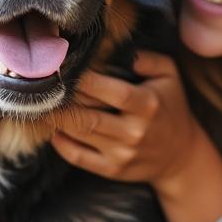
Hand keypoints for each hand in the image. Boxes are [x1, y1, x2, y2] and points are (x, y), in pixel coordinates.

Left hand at [52, 51, 209, 190]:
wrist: (180, 156)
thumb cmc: (170, 108)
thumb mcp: (170, 77)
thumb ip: (149, 59)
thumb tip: (125, 52)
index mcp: (147, 105)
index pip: (111, 91)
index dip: (85, 80)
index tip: (65, 68)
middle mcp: (133, 131)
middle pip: (88, 115)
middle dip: (63, 101)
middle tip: (42, 86)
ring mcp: (121, 153)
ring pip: (80, 133)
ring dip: (57, 118)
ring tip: (41, 103)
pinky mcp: (112, 170)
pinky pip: (78, 157)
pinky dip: (60, 143)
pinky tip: (52, 128)